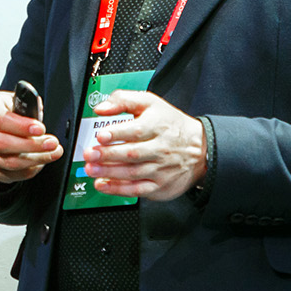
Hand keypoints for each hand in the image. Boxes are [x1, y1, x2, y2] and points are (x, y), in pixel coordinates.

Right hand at [0, 90, 61, 182]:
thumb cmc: (6, 112)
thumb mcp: (15, 101)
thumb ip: (27, 106)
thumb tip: (38, 110)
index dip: (21, 126)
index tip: (40, 129)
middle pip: (3, 143)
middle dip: (33, 145)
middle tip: (52, 143)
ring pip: (7, 162)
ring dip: (35, 160)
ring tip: (51, 153)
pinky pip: (8, 175)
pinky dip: (27, 171)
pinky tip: (39, 163)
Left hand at [82, 90, 205, 199]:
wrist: (200, 149)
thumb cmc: (170, 125)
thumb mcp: (150, 103)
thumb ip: (123, 100)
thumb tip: (101, 108)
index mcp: (157, 126)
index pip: (136, 130)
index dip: (117, 133)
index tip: (101, 135)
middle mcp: (160, 148)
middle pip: (132, 153)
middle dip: (107, 155)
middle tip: (89, 154)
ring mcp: (160, 169)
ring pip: (132, 173)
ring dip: (109, 172)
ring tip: (91, 169)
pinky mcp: (159, 186)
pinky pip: (137, 190)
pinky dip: (118, 189)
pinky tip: (103, 185)